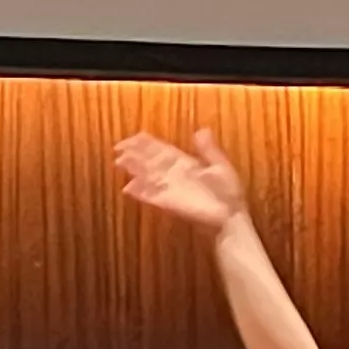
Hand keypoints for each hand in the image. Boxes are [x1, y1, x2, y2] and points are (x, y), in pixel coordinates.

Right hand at [115, 128, 249, 234]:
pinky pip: (152, 196)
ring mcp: (171, 189)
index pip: (163, 151)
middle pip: (151, 162)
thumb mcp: (221, 167)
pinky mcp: (169, 204)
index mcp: (186, 165)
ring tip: (120, 162)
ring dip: (134, 169)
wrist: (230, 219)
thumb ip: (208, 150)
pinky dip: (140, 192)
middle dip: (135, 154)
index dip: (148, 144)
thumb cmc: (228, 195)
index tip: (135, 136)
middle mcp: (175, 176)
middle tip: (119, 148)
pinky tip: (128, 189)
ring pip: (148, 176)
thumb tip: (201, 130)